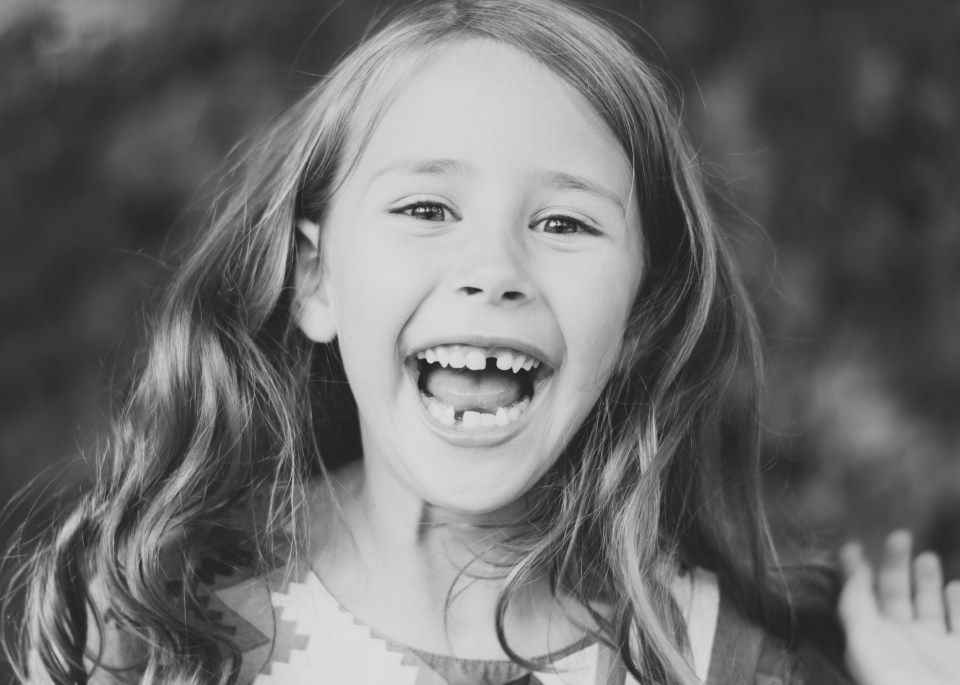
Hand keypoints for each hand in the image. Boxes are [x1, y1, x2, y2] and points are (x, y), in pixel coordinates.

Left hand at [839, 530, 959, 684]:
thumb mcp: (867, 648)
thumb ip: (856, 609)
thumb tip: (852, 571)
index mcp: (876, 643)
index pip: (860, 600)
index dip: (855, 573)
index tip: (852, 547)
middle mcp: (906, 646)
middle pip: (897, 598)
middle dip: (896, 566)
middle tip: (899, 536)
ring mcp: (939, 653)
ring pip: (932, 608)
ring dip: (929, 583)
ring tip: (926, 557)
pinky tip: (956, 586)